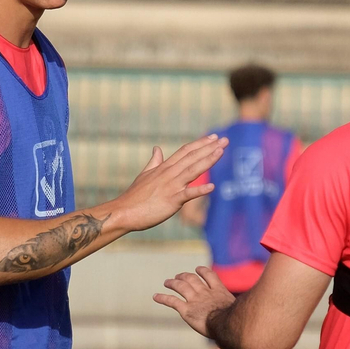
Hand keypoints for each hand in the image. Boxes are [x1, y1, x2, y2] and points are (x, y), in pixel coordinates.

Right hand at [110, 135, 226, 232]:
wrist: (124, 212)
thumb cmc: (134, 196)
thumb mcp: (144, 175)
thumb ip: (154, 161)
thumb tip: (157, 148)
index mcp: (164, 168)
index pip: (185, 151)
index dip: (200, 143)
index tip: (213, 137)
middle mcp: (169, 174)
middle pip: (192, 157)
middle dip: (209, 148)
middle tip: (225, 140)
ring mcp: (171, 186)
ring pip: (193, 170)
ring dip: (208, 160)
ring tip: (221, 151)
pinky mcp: (171, 200)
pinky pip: (188, 194)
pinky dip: (200, 190)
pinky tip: (212, 187)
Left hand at [154, 266, 235, 338]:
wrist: (226, 324)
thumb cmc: (236, 320)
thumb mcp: (241, 310)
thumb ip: (239, 309)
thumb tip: (249, 314)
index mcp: (219, 291)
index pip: (210, 276)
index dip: (203, 271)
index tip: (198, 269)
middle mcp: (205, 293)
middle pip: (192, 279)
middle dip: (184, 276)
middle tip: (178, 276)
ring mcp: (195, 300)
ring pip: (180, 286)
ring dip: (172, 283)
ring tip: (167, 282)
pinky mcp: (186, 310)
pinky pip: (172, 301)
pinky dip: (162, 298)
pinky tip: (155, 296)